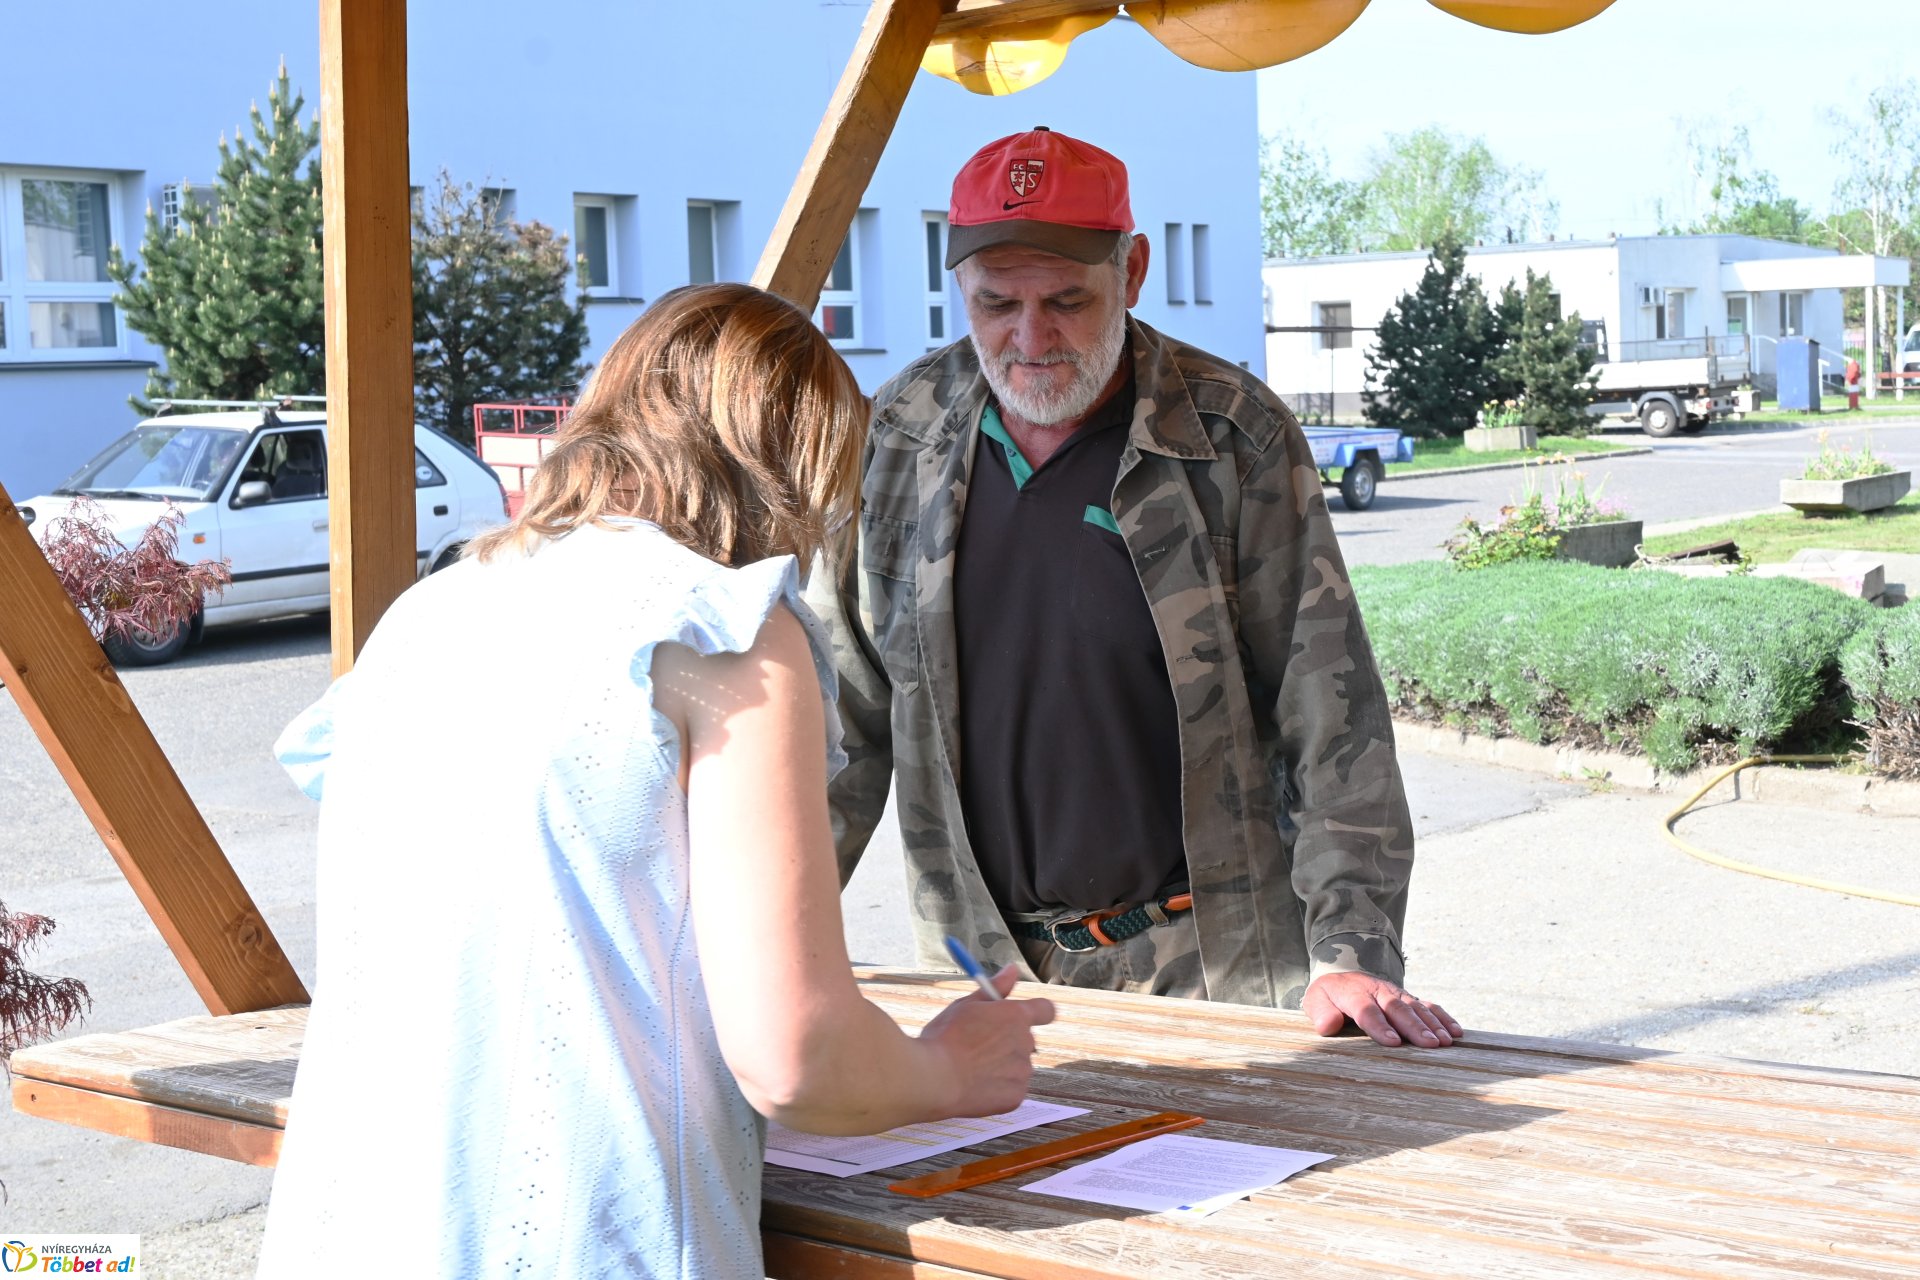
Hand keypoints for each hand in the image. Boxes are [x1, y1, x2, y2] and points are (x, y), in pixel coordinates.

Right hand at [918, 966, 1056, 1116]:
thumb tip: (1013, 969)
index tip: (1019, 1017)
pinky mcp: (1016, 1097)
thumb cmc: (945, 1038)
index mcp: (1016, 1015)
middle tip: (978, 1046)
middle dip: (1008, 1041)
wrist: (933, 1080)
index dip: (1036, 1012)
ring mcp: (1022, 1072)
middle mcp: (1026, 1042)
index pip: (1046, 1010)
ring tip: (970, 1068)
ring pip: (1017, 1066)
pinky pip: (1011, 1089)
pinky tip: (973, 1086)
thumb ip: (995, 987)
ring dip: (1002, 1066)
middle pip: (1026, 1039)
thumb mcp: (966, 1005)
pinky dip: (997, 1088)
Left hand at [1304, 972, 1462, 1047]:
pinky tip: (1456, 1032)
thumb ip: (1320, 1012)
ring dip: (1432, 1024)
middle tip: (1429, 1044)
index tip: (1394, 1042)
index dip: (1380, 1025)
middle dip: (1414, 1026)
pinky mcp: (1409, 998)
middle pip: (1397, 1008)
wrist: (1343, 976)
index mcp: (1353, 993)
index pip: (1366, 1010)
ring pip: (1416, 1007)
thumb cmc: (1330, 996)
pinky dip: (1443, 1017)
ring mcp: (1396, 994)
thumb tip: (1328, 1025)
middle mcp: (1378, 991)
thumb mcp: (1315, 1001)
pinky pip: (1428, 1005)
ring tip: (1446, 1042)